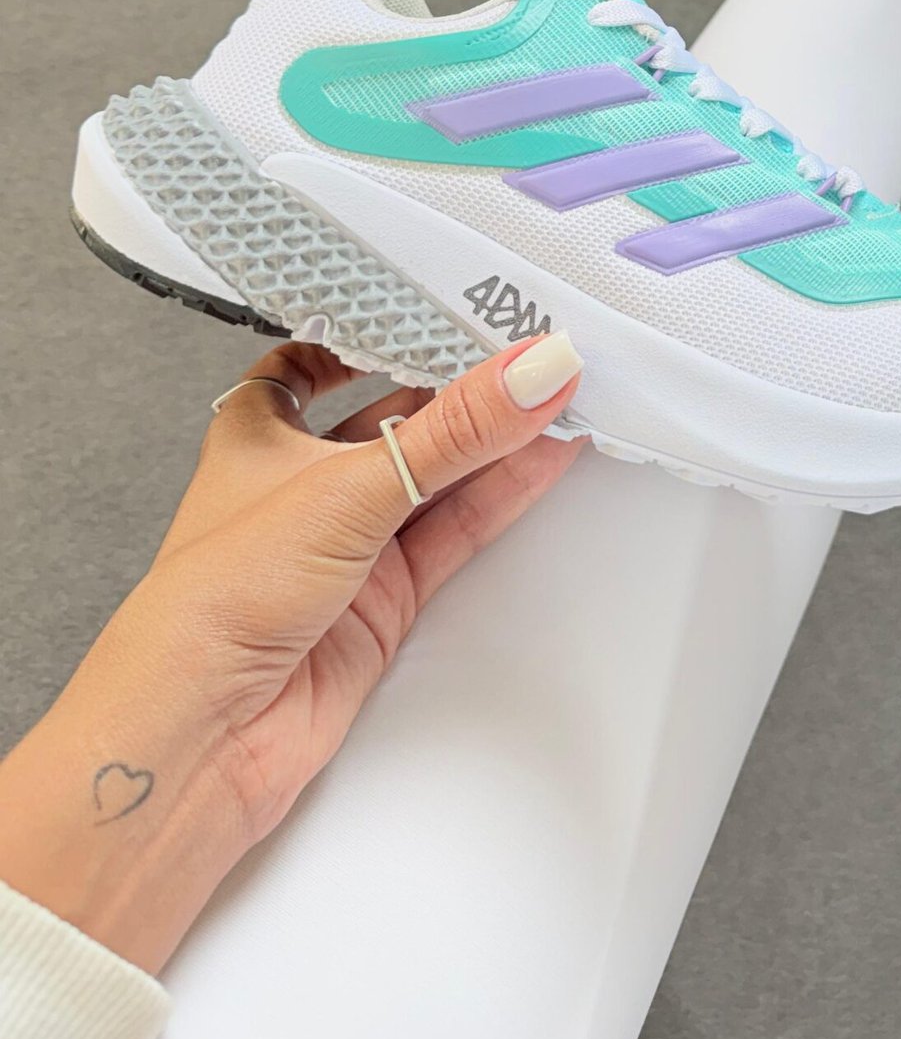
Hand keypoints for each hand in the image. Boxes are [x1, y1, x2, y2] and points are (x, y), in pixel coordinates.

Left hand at [0, 332, 584, 971]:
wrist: (201, 736)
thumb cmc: (212, 605)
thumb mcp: (346, 487)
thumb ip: (452, 431)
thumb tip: (529, 370)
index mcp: (261, 432)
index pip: (321, 359)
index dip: (378, 331)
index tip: (443, 302)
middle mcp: (303, 484)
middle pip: (397, 416)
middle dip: (461, 385)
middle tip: (533, 343)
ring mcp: (348, 543)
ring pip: (437, 474)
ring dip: (496, 438)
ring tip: (561, 390)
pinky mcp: (385, 598)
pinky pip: (457, 529)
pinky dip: (502, 492)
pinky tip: (545, 456)